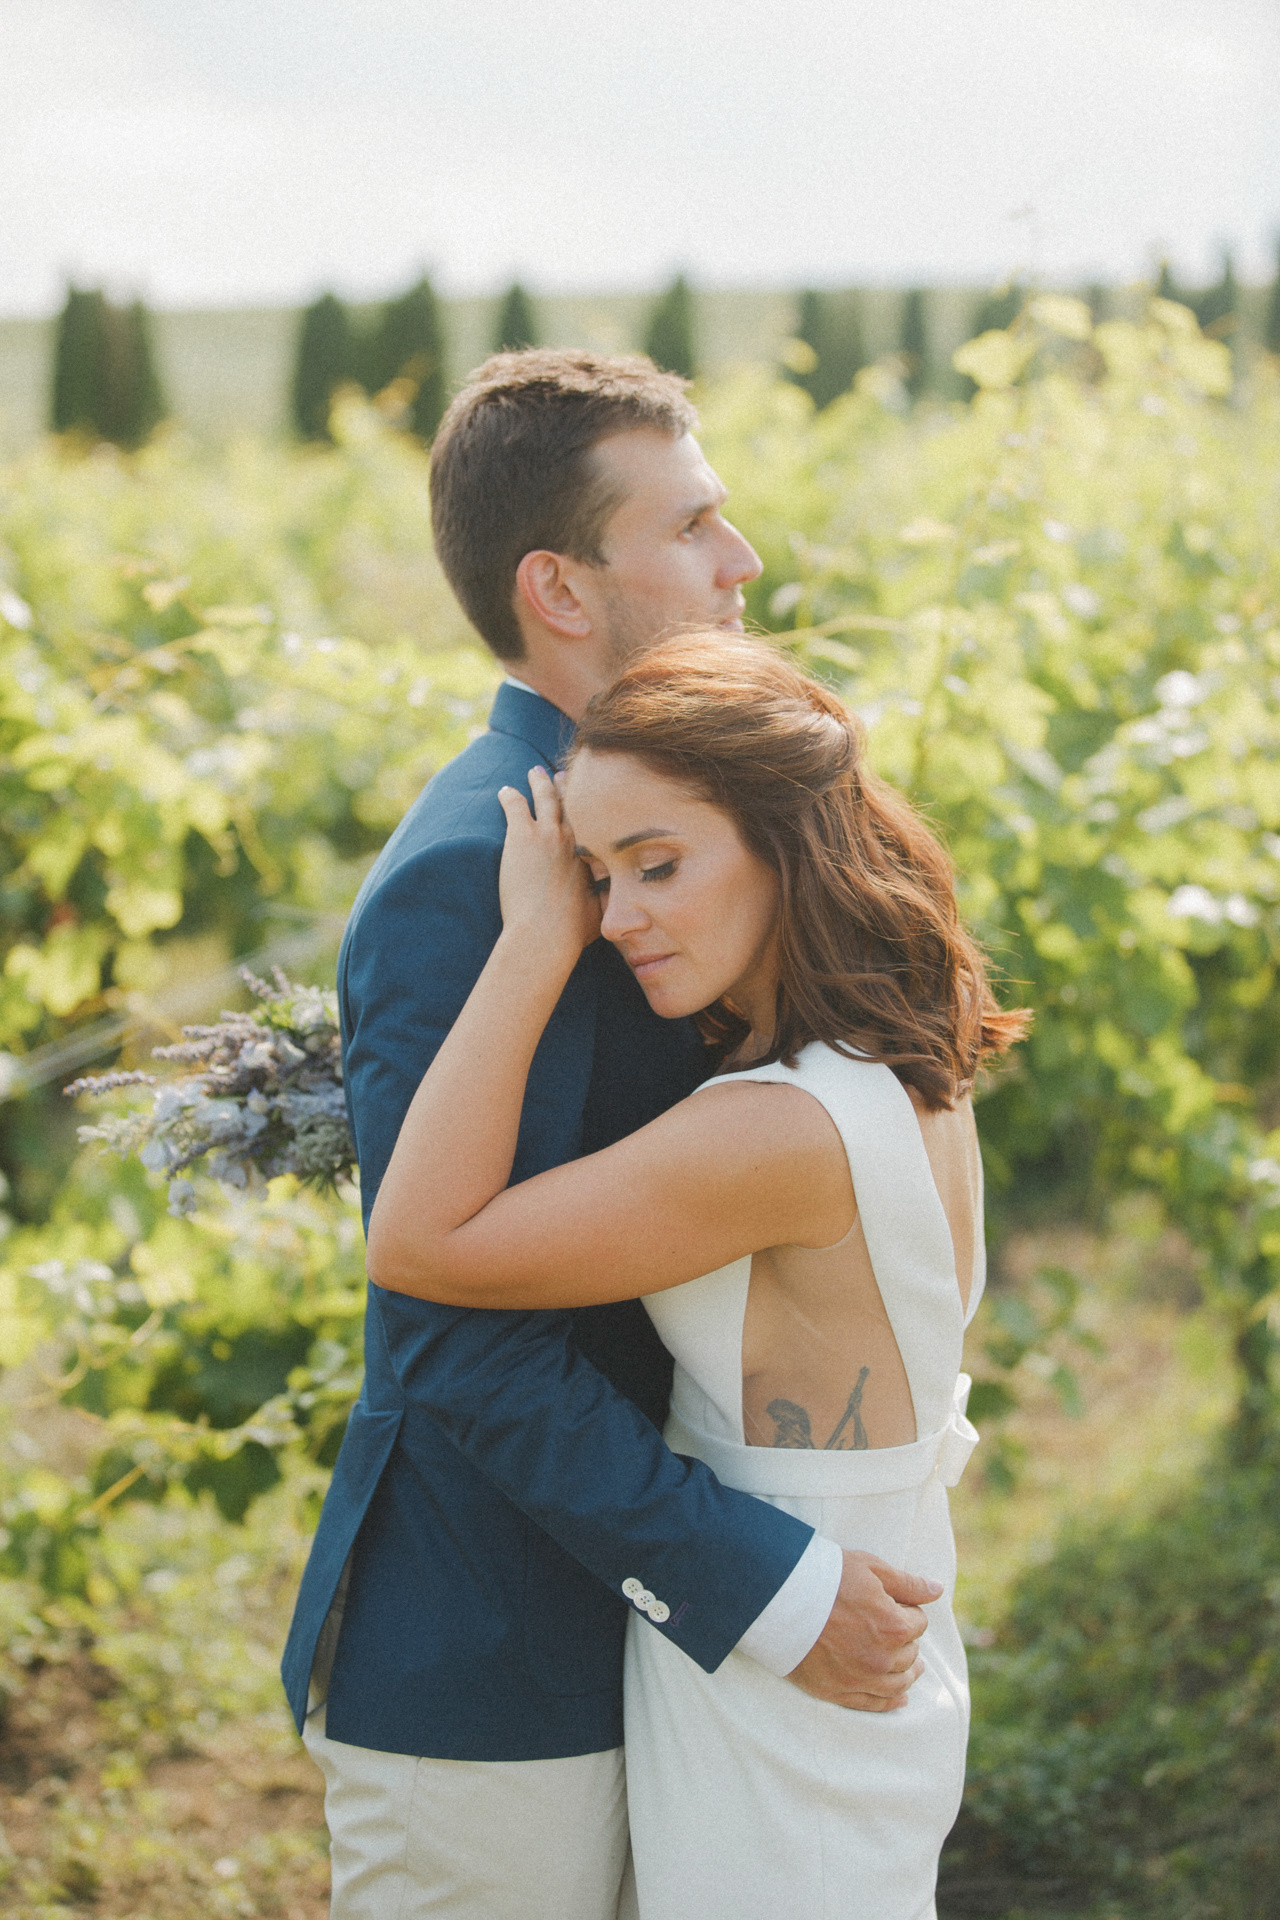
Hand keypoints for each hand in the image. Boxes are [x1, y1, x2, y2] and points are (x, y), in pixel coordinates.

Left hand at [497, 766, 600, 965]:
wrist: (546, 932)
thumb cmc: (574, 929)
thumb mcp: (603, 913)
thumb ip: (611, 904)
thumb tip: (635, 917)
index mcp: (596, 852)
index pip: (594, 820)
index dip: (591, 807)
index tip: (590, 796)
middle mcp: (576, 837)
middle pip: (573, 803)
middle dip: (568, 786)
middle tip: (562, 774)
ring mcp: (549, 833)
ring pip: (545, 797)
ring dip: (540, 783)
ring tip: (535, 772)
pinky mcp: (522, 836)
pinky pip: (516, 805)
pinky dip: (510, 796)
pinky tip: (505, 791)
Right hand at [786, 1551, 941, 1712]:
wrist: (780, 1597)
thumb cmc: (826, 1576)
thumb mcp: (871, 1568)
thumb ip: (908, 1583)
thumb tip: (938, 1589)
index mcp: (894, 1626)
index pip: (918, 1623)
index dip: (909, 1611)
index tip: (895, 1604)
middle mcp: (882, 1658)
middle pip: (910, 1653)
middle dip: (907, 1640)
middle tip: (895, 1628)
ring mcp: (860, 1679)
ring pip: (898, 1683)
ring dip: (908, 1673)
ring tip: (913, 1668)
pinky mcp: (838, 1691)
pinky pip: (874, 1704)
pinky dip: (891, 1702)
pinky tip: (900, 1699)